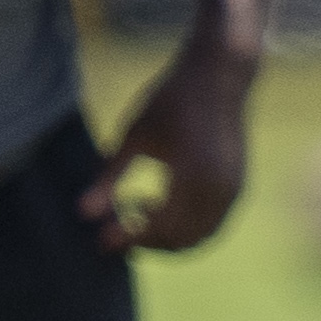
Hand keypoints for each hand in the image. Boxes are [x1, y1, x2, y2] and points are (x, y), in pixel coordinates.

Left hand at [85, 42, 255, 256]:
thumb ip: (109, 176)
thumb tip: (82, 213)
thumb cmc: (171, 99)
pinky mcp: (238, 188)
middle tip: (112, 232)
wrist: (219, 76)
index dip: (127, 238)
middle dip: (145, 244)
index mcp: (192, 172)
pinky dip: (183, 229)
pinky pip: (211, 226)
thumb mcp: (133, 134)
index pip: (158, 225)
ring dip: (165, 239)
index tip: (100, 242)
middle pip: (178, 240)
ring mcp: (233, 189)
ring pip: (198, 239)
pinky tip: (156, 204)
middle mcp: (218, 187)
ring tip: (134, 211)